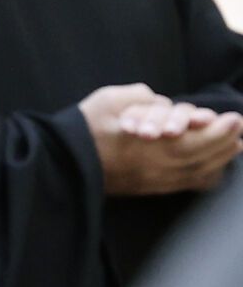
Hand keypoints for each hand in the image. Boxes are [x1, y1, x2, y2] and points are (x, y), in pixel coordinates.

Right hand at [81, 83, 242, 195]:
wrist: (61, 163)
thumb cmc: (83, 129)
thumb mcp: (108, 100)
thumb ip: (140, 98)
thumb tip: (160, 102)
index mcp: (145, 144)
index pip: (193, 139)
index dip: (216, 130)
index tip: (232, 118)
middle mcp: (153, 166)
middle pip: (199, 156)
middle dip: (224, 141)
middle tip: (239, 128)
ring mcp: (152, 180)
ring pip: (196, 171)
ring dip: (220, 158)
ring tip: (236, 146)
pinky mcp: (148, 188)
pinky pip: (185, 185)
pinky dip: (205, 175)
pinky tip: (215, 167)